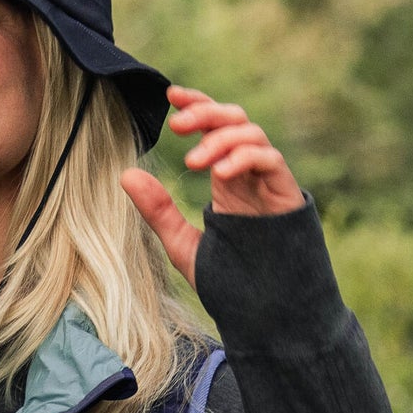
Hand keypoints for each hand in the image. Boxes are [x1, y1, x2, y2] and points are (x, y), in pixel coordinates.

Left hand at [119, 84, 304, 287]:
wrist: (268, 315)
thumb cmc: (230, 283)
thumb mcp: (183, 245)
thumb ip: (158, 211)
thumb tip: (126, 174)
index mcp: (227, 180)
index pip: (214, 127)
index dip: (196, 105)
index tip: (170, 96)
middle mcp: (249, 175)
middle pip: (234, 120)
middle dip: (206, 112)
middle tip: (176, 124)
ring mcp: (269, 183)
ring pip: (251, 134)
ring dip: (220, 139)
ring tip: (193, 163)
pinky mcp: (286, 195)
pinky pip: (270, 160)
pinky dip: (244, 158)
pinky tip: (219, 172)